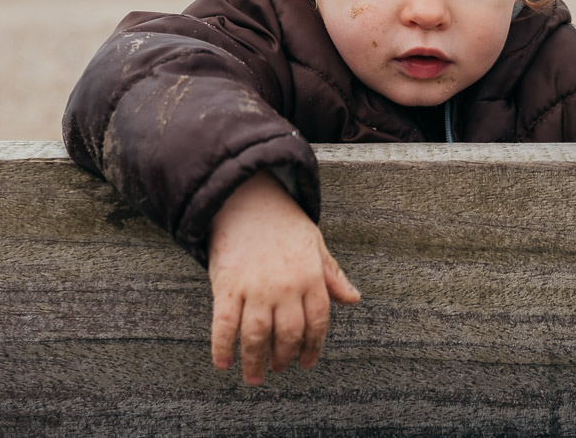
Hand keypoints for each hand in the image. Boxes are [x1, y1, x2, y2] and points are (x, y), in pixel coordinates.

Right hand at [207, 171, 360, 384]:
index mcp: (310, 277)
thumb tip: (353, 299)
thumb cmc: (283, 223)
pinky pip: (224, 324)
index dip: (313, 347)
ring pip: (257, 335)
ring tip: (254, 377)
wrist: (246, 198)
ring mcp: (255, 288)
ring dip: (255, 361)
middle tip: (277, 369)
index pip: (317, 322)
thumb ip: (332, 275)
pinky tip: (223, 363)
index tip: (306, 363)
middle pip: (288, 334)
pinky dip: (222, 346)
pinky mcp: (227, 286)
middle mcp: (285, 287)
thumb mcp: (315, 244)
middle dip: (284, 357)